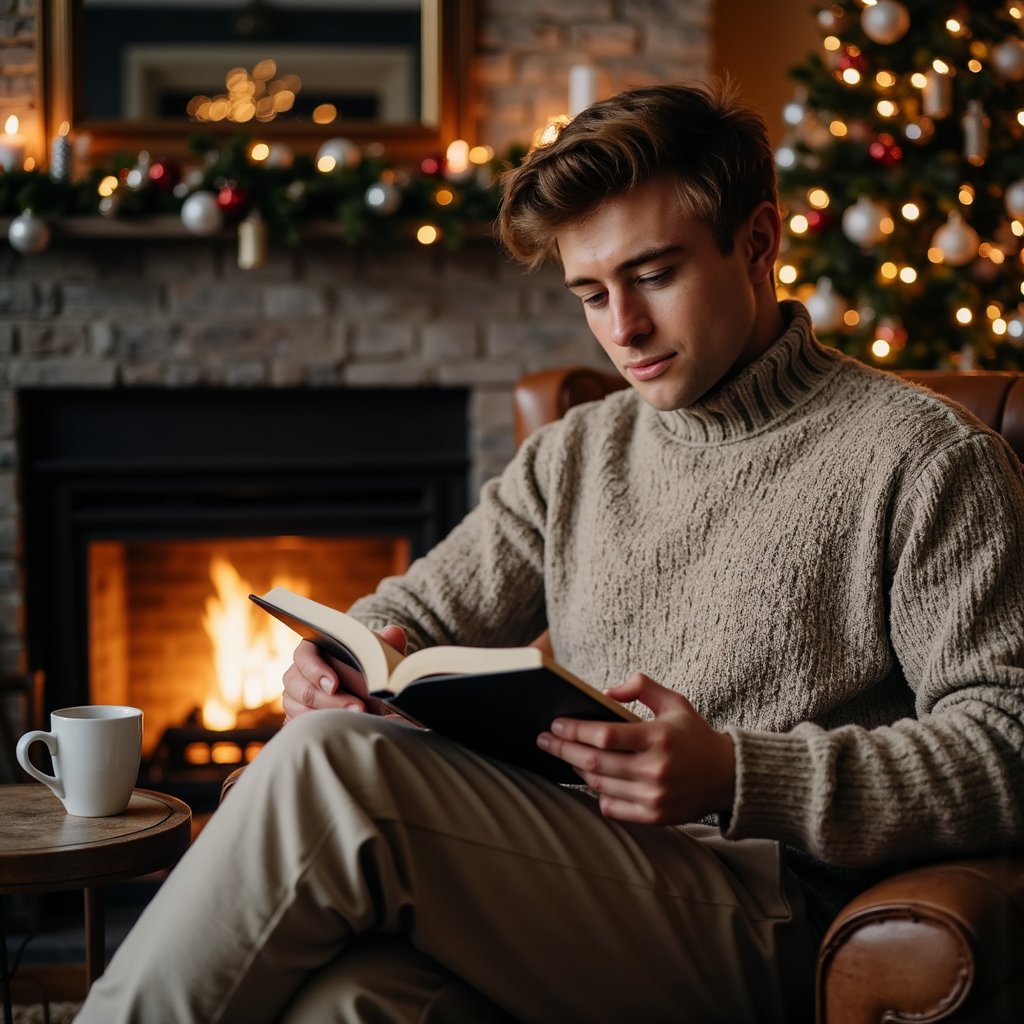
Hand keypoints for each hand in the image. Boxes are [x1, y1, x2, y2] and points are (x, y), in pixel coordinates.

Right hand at [281, 626, 407, 720]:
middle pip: (302, 688)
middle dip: (331, 701)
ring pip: (300, 710)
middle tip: (359, 708)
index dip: (317, 671)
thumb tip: (395, 633)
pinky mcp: (297, 718)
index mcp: (311, 650)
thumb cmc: (364, 667)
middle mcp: (297, 673)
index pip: (304, 656)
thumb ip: (384, 643)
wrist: (363, 691)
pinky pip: (301, 726)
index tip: (335, 685)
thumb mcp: (374, 654)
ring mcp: (294, 697)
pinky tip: (341, 732)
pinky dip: (321, 729)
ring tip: (357, 719)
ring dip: (328, 717)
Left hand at [536, 673, 735, 824]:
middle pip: (594, 762)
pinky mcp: (655, 817)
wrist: (728, 776)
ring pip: (598, 785)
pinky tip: (590, 778)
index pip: (604, 735)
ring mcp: (654, 797)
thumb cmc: (694, 734)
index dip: (574, 730)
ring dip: (576, 769)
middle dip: (562, 749)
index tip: (555, 724)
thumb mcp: (674, 701)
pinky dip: (597, 793)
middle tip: (544, 740)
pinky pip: (611, 807)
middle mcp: (655, 769)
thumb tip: (604, 692)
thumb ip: (641, 686)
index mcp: (658, 737)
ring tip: (566, 755)